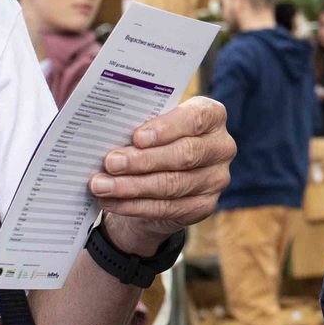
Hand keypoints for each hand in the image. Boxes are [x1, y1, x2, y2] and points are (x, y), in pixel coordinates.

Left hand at [88, 96, 234, 253]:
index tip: (137, 137)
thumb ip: (139, 125)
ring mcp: (216, 179)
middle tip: (110, 163)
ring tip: (101, 185)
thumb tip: (107, 133)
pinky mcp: (204, 206)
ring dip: (132, 186)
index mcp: (212, 116)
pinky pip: (167, 208)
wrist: (161, 177)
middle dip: (143, 160)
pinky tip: (111, 201)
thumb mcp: (149, 125)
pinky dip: (134, 205)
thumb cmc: (154, 141)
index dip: (167, 128)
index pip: (196, 118)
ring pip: (173, 184)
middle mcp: (221, 147)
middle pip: (185, 154)